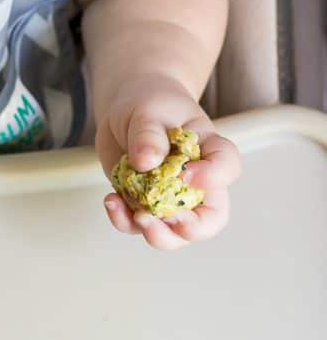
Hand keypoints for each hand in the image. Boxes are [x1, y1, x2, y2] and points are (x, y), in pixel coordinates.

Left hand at [95, 76, 241, 250]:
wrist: (127, 110)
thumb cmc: (149, 105)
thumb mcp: (148, 110)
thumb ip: (148, 134)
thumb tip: (146, 162)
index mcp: (209, 150)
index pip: (227, 167)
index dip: (214, 177)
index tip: (186, 173)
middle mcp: (197, 181)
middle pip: (210, 219)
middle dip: (191, 229)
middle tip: (167, 219)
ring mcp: (170, 197)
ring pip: (175, 233)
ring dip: (157, 234)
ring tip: (136, 217)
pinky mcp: (143, 203)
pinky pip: (138, 224)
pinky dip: (124, 220)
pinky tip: (111, 201)